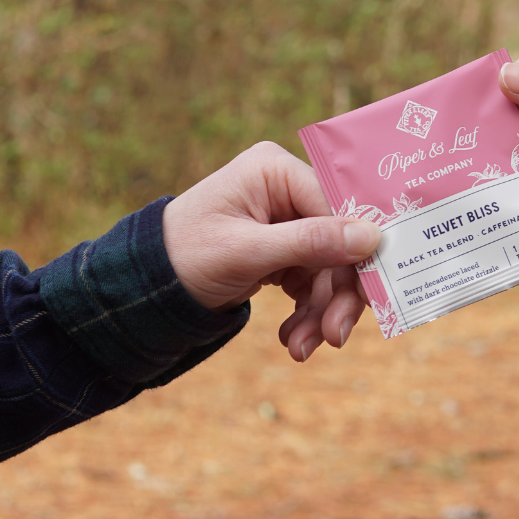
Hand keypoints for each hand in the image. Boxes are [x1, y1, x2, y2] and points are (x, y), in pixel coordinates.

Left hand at [163, 142, 380, 361]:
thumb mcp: (247, 252)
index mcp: (275, 170)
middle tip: (335, 337)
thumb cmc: (185, 256)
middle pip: (339, 242)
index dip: (356, 253)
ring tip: (304, 348)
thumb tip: (373, 236)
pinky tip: (294, 340)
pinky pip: (312, 282)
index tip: (368, 296)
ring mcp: (286, 221)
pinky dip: (308, 313)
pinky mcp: (282, 250)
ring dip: (322, 312)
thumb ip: (310, 242)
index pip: (337, 207)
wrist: (146, 290)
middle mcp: (285, 189)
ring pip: (330, 269)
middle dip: (337, 295)